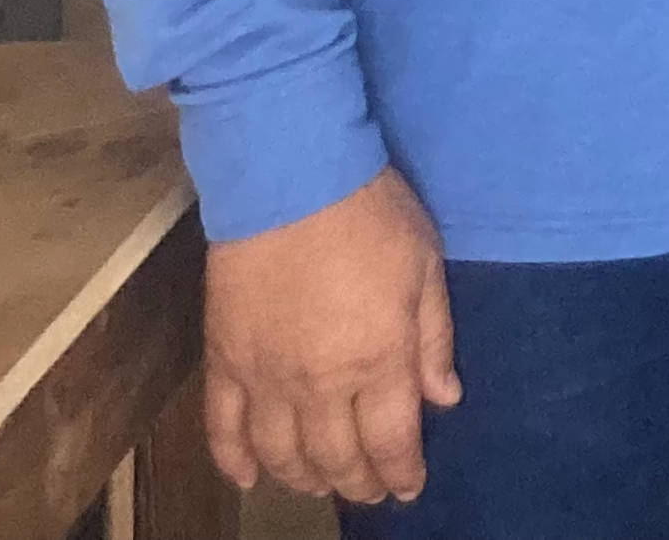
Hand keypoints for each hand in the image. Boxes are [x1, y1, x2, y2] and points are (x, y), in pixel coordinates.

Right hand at [202, 169, 460, 504]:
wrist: (289, 176)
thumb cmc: (370, 214)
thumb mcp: (426, 268)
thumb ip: (434, 340)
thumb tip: (445, 399)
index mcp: (378, 359)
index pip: (391, 441)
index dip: (401, 472)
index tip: (408, 486)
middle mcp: (320, 382)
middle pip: (337, 457)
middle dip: (359, 483)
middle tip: (372, 491)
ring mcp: (265, 376)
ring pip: (282, 453)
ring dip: (304, 478)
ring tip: (322, 482)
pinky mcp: (223, 360)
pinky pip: (222, 427)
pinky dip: (235, 460)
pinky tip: (251, 478)